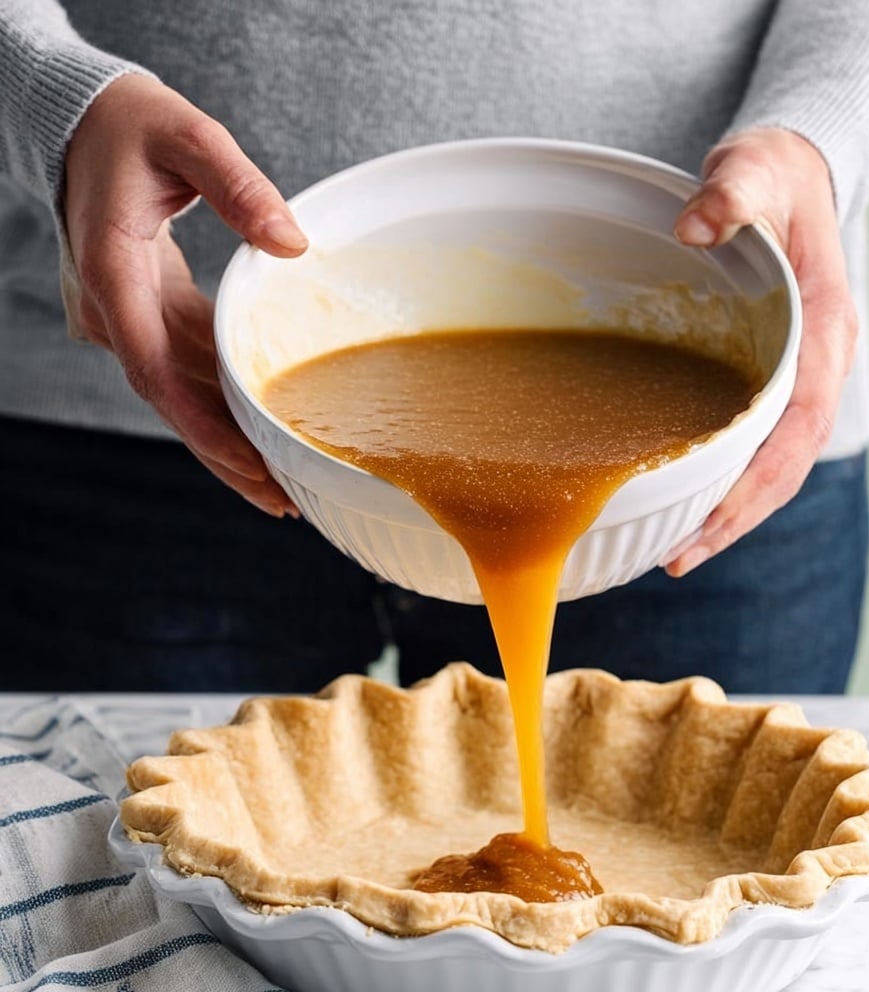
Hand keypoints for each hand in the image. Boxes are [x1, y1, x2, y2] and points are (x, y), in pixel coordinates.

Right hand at [62, 74, 307, 516]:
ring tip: (283, 483)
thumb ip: (239, 185)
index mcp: (115, 274)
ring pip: (180, 394)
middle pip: (172, 401)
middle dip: (225, 455)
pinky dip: (222, 402)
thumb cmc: (128, 122)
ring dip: (227, 438)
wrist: (79, 119)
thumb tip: (293, 245)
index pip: (155, 368)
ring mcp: (127, 316)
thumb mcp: (187, 135)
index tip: (249, 464)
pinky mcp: (147, 310)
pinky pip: (185, 368)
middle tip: (283, 501)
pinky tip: (261, 428)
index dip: (202, 425)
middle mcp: (115, 309)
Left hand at [666, 128, 857, 574]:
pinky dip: (729, 482)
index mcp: (825, 328)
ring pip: (776, 464)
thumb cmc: (772, 177)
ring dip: (732, 512)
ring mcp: (801, 377)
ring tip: (679, 552)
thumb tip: (694, 226)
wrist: (790, 173)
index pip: (800, 424)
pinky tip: (689, 503)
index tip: (713, 519)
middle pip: (788, 463)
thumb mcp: (752, 170)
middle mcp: (820, 364)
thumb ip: (729, 194)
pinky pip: (759, 444)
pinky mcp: (777, 379)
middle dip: (739, 516)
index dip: (759, 479)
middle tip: (680, 558)